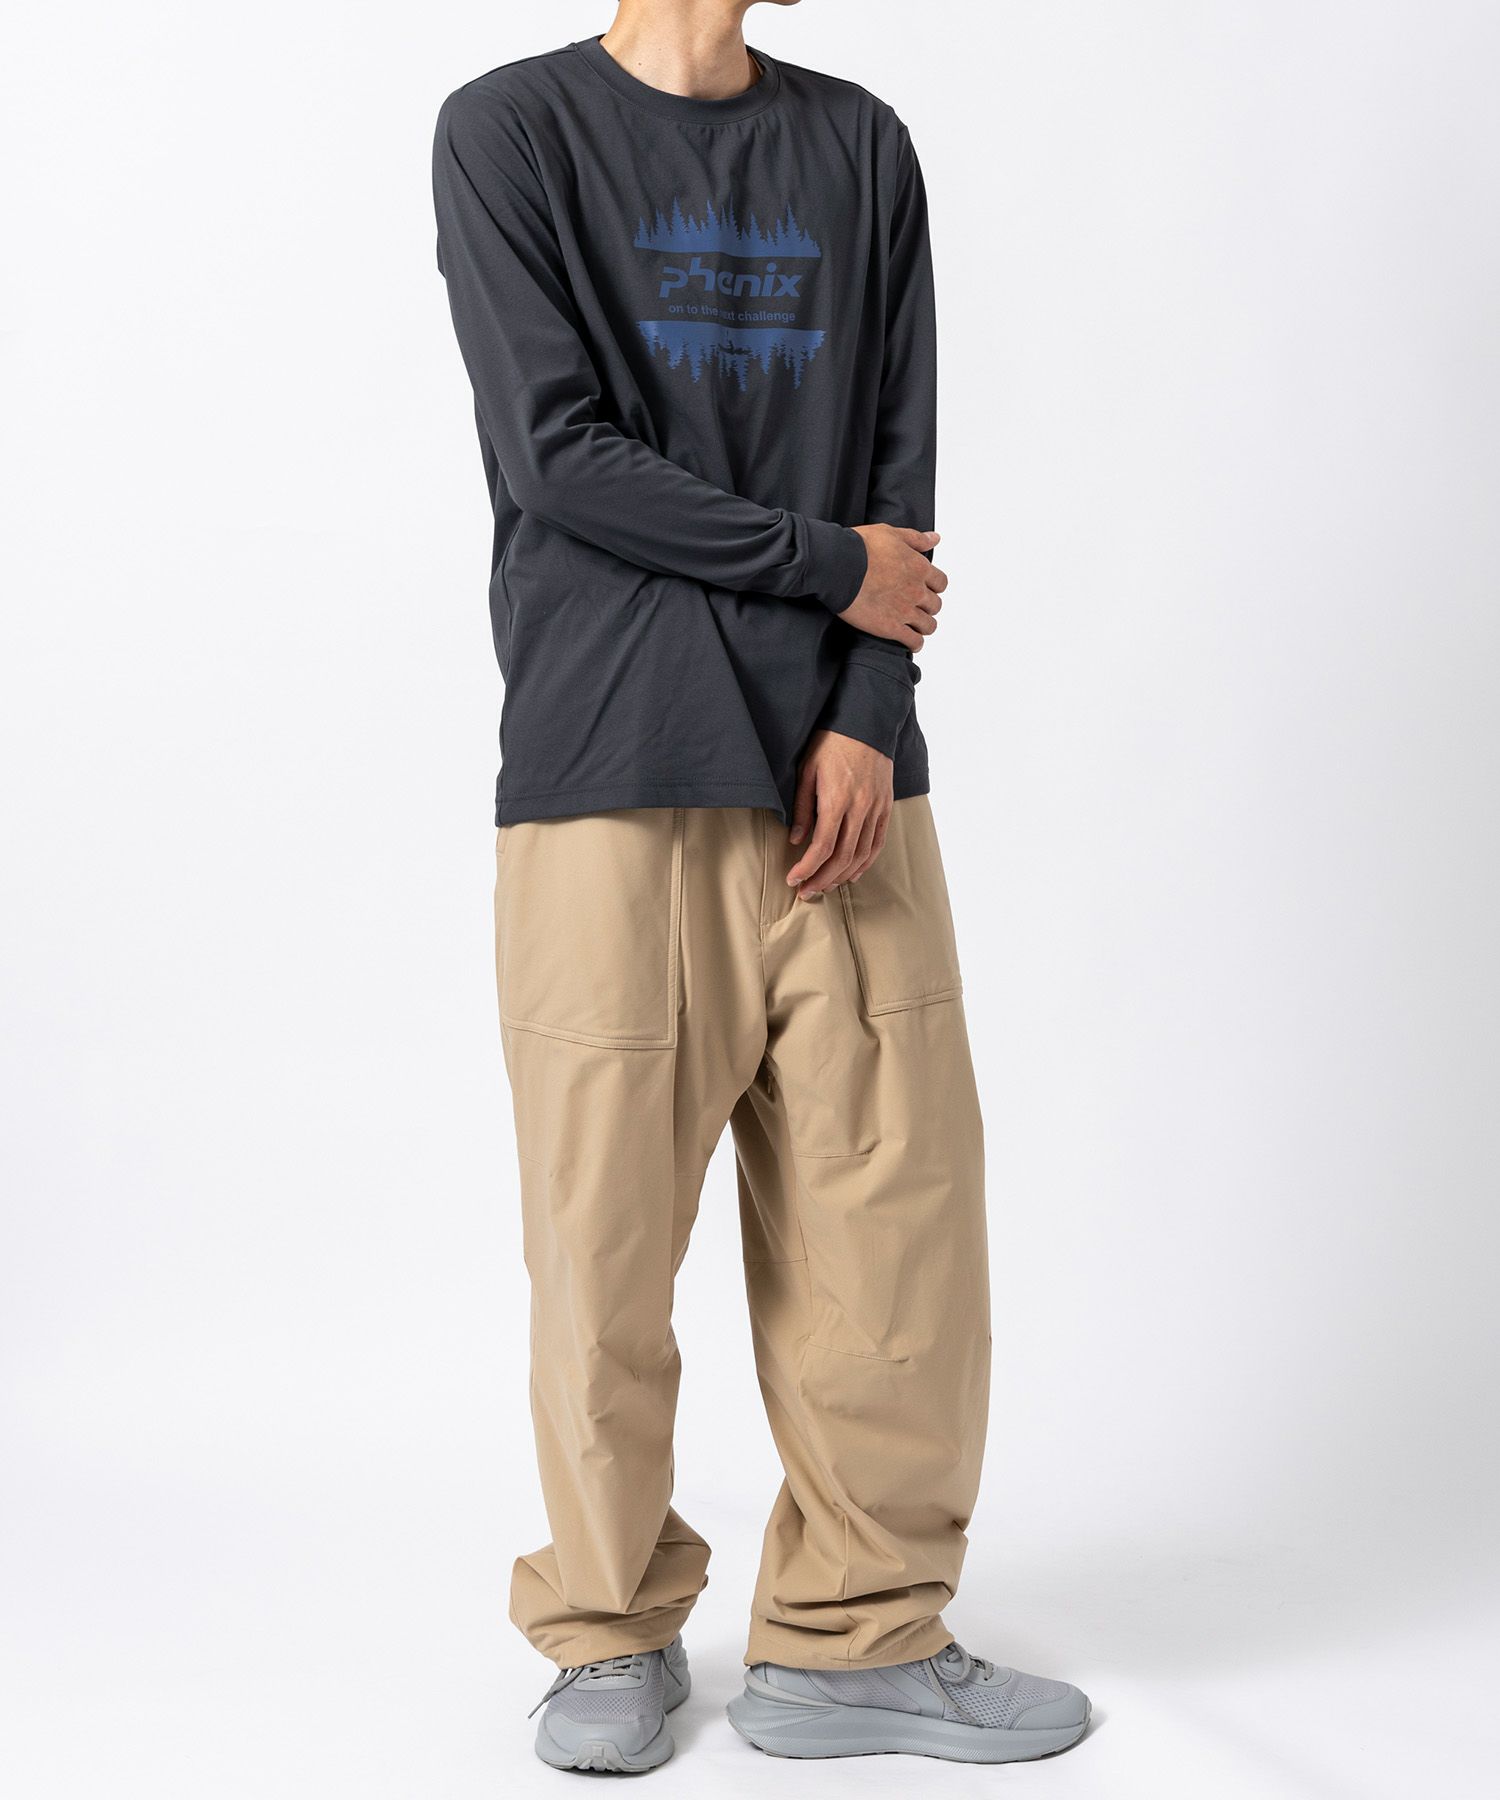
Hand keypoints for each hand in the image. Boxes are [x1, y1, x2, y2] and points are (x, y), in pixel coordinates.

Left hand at [786, 730, 894, 900]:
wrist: (866, 723)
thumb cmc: (831, 743)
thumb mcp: (806, 770)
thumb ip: (801, 807)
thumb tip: (796, 840)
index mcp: (837, 798)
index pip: (823, 846)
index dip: (808, 867)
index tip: (793, 878)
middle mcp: (860, 807)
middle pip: (843, 857)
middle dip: (823, 879)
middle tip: (806, 892)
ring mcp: (876, 808)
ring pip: (862, 854)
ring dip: (843, 876)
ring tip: (825, 886)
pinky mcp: (885, 806)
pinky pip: (878, 842)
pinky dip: (865, 862)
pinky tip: (852, 874)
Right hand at [840, 524, 945, 648]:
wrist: (839, 566)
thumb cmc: (861, 547)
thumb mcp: (891, 533)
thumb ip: (916, 539)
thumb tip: (935, 539)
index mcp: (919, 567)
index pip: (940, 583)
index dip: (934, 587)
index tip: (925, 588)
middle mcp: (916, 590)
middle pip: (935, 605)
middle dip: (927, 606)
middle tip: (916, 607)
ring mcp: (905, 610)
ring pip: (928, 625)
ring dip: (923, 626)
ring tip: (915, 627)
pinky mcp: (891, 627)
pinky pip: (913, 642)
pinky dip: (915, 643)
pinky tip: (910, 642)